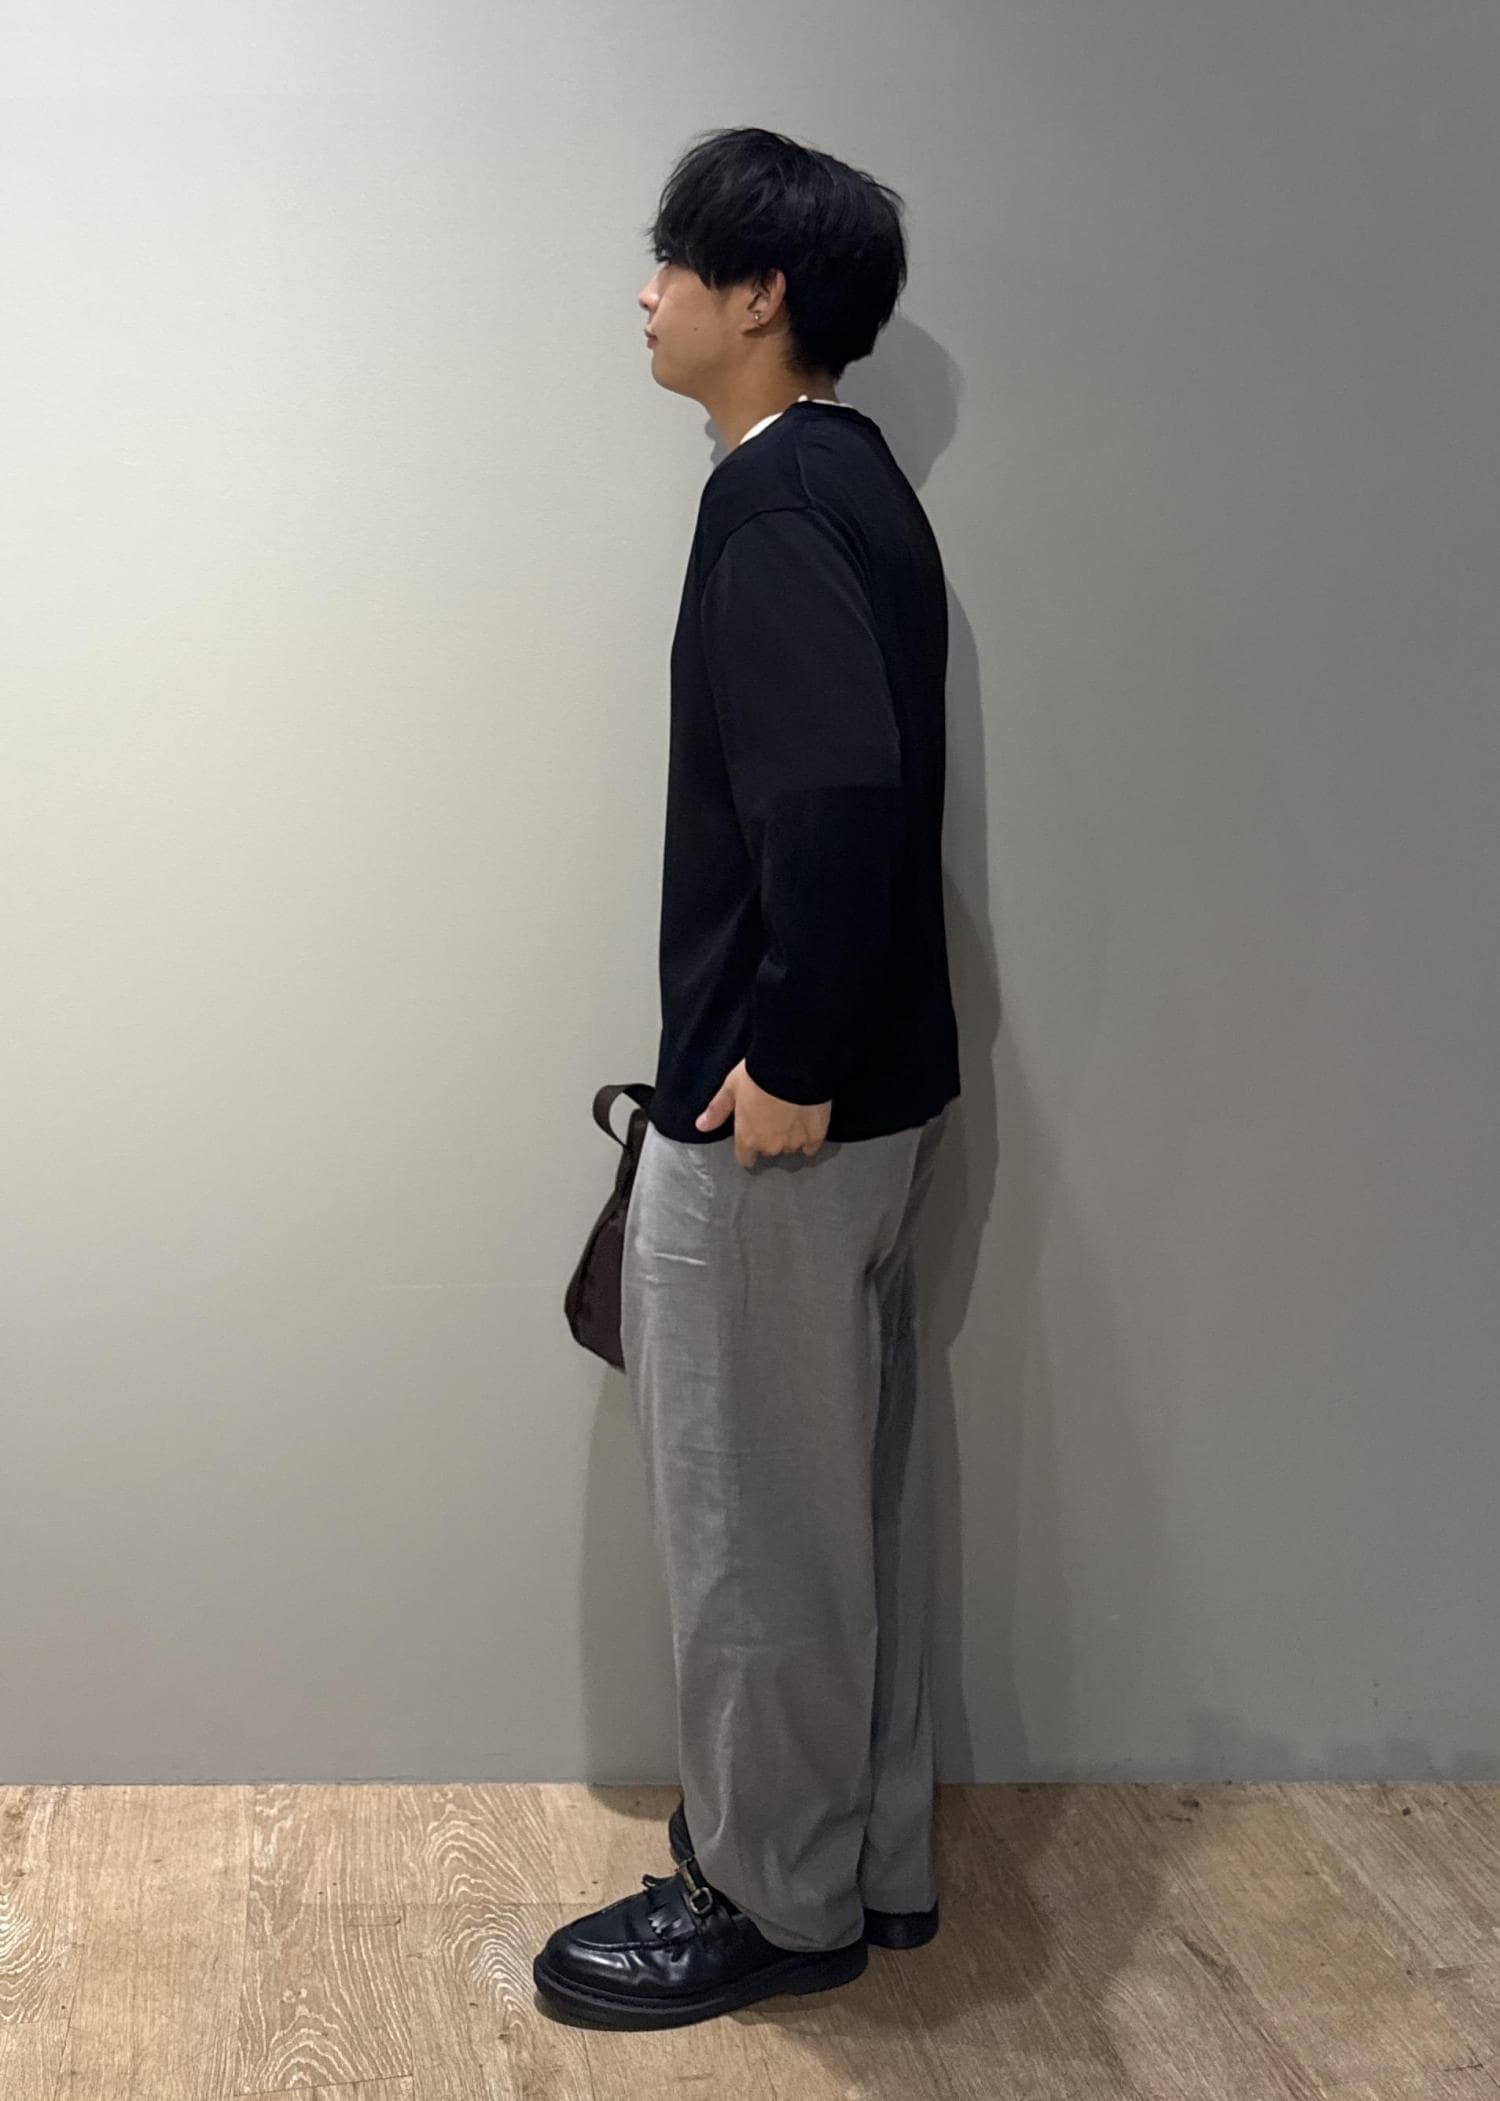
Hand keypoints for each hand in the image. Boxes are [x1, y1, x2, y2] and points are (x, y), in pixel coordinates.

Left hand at [695, 1058, 831, 1168]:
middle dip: (769, 1138)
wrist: (793, 1067)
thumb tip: (700, 1127)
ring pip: (790, 1146)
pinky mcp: (815, 1136)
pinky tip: (809, 1124)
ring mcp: (794, 1143)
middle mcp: (770, 1146)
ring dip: (789, 1136)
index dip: (748, 1149)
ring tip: (792, 1114)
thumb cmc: (757, 1076)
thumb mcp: (731, 1088)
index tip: (751, 1136)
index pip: (745, 1158)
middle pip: (768, 1150)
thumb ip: (717, 1110)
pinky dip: (809, 1138)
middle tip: (772, 1115)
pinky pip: (811, 1146)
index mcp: (747, 1138)